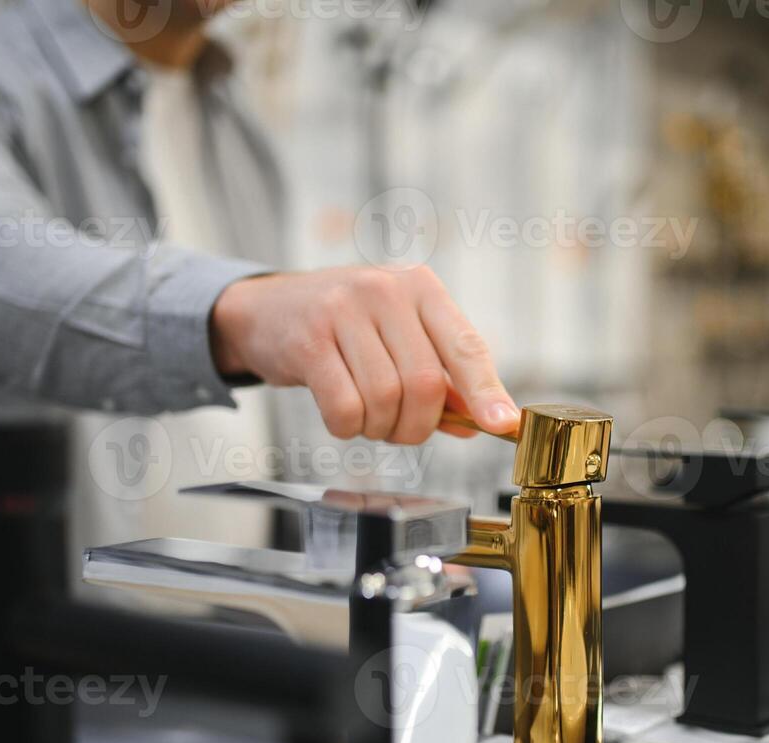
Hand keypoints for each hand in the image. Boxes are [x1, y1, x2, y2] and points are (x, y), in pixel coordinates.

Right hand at [210, 266, 518, 443]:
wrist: (265, 309)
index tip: (503, 424)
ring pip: (385, 399)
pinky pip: (345, 407)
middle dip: (417, 426)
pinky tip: (342, 418)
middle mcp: (385, 291)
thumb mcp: (398, 336)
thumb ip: (441, 378)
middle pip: (425, 384)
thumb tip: (481, 421)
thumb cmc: (343, 327)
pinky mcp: (309, 340)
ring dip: (380, 428)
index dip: (487, 391)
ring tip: (368, 420)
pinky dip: (348, 428)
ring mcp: (344, 310)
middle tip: (400, 430)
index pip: (466, 345)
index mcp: (420, 287)